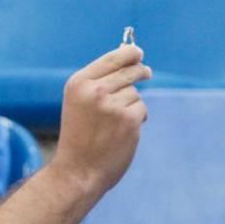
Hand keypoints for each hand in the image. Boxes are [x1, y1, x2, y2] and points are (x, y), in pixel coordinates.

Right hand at [50, 44, 151, 195]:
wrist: (78, 171)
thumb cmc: (79, 137)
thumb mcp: (79, 103)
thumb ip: (98, 82)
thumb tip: (131, 60)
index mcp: (79, 83)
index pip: (111, 59)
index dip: (128, 53)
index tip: (138, 52)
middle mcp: (95, 91)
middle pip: (129, 71)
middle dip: (140, 71)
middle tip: (147, 72)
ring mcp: (112, 105)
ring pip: (135, 93)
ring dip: (131, 104)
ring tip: (113, 124)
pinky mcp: (129, 120)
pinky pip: (141, 108)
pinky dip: (137, 118)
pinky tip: (122, 132)